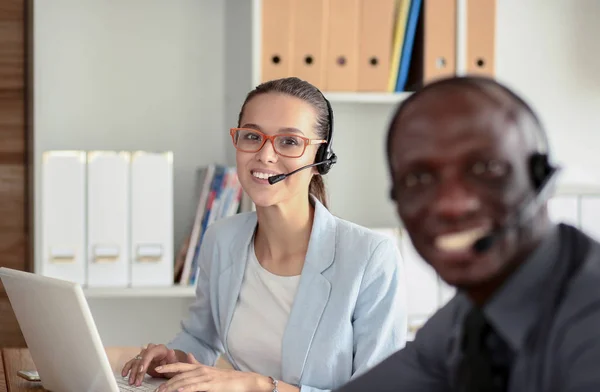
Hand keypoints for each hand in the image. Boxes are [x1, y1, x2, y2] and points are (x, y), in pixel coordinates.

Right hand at [121, 343, 183, 385]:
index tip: (141, 370)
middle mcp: (151, 350)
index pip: (150, 353)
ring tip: (131, 382)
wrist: (170, 364)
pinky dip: (127, 368)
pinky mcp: (140, 360)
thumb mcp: (175, 362)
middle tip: (137, 381)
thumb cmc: (173, 363)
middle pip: (141, 358)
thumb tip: (171, 351)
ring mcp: (145, 354)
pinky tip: (124, 374)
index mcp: (160, 349)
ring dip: (132, 372)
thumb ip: (172, 358)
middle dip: (138, 371)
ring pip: (136, 362)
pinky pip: (132, 363)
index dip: (145, 361)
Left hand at [154, 353, 270, 391]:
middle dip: (166, 382)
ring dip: (172, 387)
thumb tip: (188, 356)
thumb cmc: (226, 378)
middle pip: (179, 375)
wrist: (242, 381)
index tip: (156, 369)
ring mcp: (206, 377)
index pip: (180, 366)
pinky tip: (178, 390)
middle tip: (156, 389)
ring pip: (184, 381)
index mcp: (199, 367)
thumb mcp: (209, 370)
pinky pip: (196, 387)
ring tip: (162, 391)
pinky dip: (186, 388)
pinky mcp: (211, 385)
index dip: (167, 367)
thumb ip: (197, 364)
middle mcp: (201, 370)